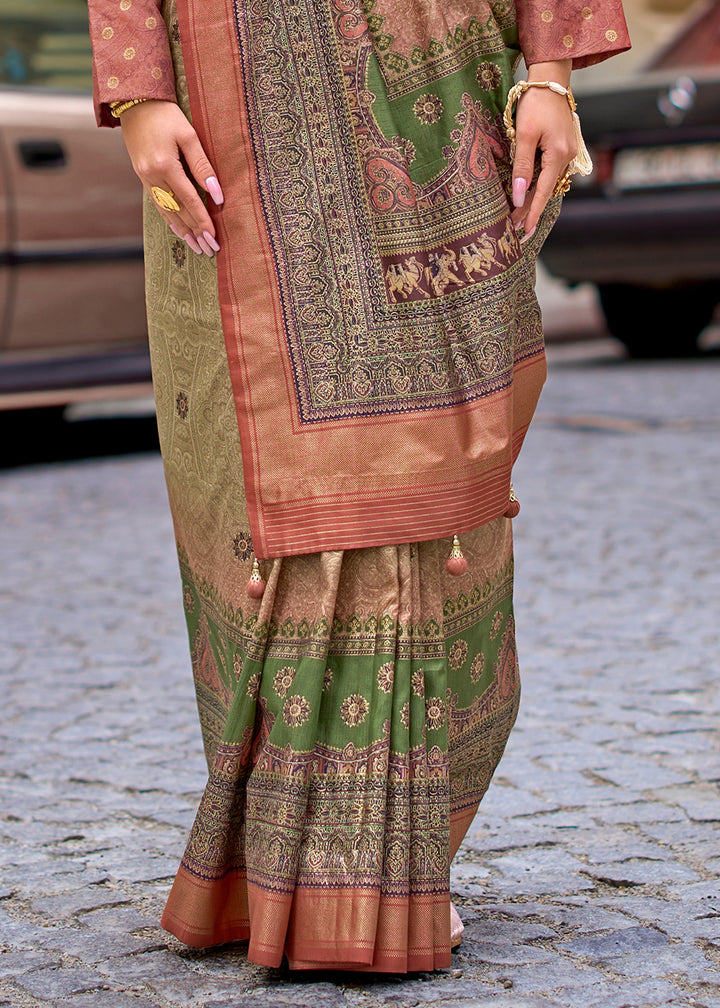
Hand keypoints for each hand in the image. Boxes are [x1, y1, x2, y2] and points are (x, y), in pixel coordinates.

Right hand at [118, 99, 223, 255]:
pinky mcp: (142, 176)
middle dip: (196, 232)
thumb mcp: (189, 135)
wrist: (135, 102)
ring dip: (183, 231)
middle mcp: (152, 176)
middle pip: (178, 211)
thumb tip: (217, 194)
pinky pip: (158, 204)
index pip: (189, 200)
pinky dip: (169, 219)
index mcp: (165, 165)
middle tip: (210, 250)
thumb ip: (203, 166)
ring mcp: (145, 178)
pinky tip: (179, 230)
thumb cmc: (166, 115)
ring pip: (166, 212)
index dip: (203, 220)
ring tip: (197, 247)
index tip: (214, 238)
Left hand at [510, 60, 576, 240]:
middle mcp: (568, 156)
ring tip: (519, 216)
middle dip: (531, 209)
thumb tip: (519, 196)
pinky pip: (551, 172)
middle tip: (516, 229)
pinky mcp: (564, 147)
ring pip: (549, 182)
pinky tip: (530, 194)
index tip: (525, 231)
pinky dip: (540, 185)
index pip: (543, 192)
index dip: (532, 212)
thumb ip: (522, 166)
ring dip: (534, 198)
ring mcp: (568, 151)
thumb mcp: (525, 135)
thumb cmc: (536, 104)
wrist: (550, 80)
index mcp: (559, 154)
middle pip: (547, 190)